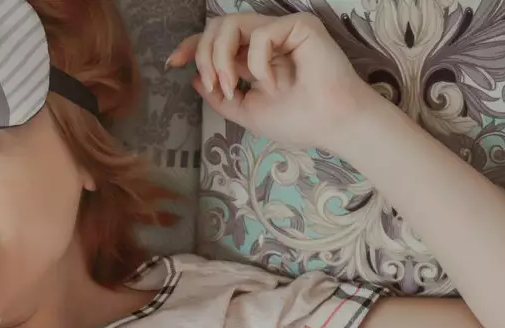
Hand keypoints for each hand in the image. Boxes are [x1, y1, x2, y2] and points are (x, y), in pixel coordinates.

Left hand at [168, 12, 383, 152]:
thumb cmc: (297, 121)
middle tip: (217, 86)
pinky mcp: (298, 25)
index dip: (191, 46)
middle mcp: (265, 40)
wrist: (331, 126)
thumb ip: (219, 96)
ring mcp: (281, 30)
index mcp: (253, 57)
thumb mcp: (246, 111)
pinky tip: (274, 83)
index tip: (173, 62)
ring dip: (220, 58)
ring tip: (232, 85)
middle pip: (216, 27)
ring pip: (230, 24)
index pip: (216, 40)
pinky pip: (260, 36)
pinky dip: (258, 64)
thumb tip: (195, 78)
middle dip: (204, 56)